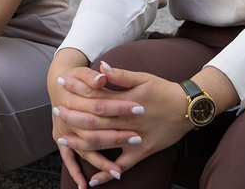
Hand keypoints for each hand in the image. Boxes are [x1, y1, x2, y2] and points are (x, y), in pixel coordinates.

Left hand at [55, 61, 193, 186]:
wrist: (188, 108)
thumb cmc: (164, 90)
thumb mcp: (143, 78)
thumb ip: (120, 75)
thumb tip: (100, 67)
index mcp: (127, 101)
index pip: (96, 94)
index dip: (78, 88)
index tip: (62, 83)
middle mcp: (128, 120)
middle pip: (95, 120)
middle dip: (74, 116)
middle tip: (56, 112)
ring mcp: (135, 138)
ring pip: (104, 142)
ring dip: (82, 143)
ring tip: (63, 140)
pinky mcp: (142, 152)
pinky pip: (123, 166)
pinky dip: (107, 173)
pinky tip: (92, 180)